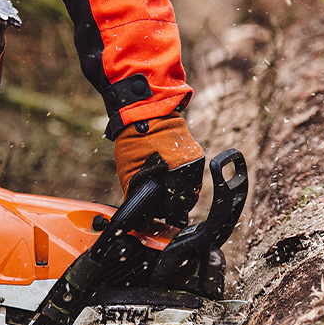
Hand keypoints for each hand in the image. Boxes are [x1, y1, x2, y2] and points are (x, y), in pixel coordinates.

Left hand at [114, 113, 203, 227]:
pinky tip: (166, 171)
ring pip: (189, 186)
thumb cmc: (135, 141)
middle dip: (171, 201)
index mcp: (178, 179)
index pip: (177, 210)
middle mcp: (192, 171)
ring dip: (176, 188)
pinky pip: (189, 171)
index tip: (156, 212)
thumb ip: (136, 195)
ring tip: (160, 182)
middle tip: (156, 198)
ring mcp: (195, 160)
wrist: (144, 111)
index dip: (165, 213)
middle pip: (186, 199)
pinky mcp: (194, 151)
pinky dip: (179, 175)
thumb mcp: (128, 174)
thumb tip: (138, 214)